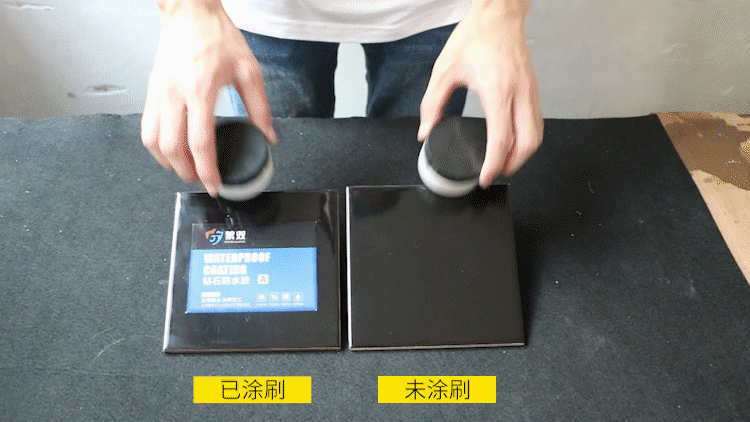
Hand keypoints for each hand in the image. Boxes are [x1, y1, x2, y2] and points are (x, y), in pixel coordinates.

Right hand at [141, 0, 275, 195]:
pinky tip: (172, 150)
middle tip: (201, 180)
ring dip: (168, 162)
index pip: (200, 142)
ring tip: (186, 169)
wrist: (190, 13)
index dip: (207, 170)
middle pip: (171, 148)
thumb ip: (259, 107)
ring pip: (152, 141)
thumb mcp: (248, 70)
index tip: (215, 184)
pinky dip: (157, 145)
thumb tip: (268, 135)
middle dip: (186, 172)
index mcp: (200, 90)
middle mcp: (174, 94)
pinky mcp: (151, 91)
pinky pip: (147, 127)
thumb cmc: (216, 36)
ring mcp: (158, 93)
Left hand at [419, 0, 542, 186]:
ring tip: (504, 162)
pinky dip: (527, 138)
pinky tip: (513, 142)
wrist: (498, 14)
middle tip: (495, 173)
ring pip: (537, 134)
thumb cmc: (475, 36)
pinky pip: (537, 121)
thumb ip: (433, 103)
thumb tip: (426, 130)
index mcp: (497, 90)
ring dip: (523, 154)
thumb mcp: (445, 70)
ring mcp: (530, 91)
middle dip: (513, 164)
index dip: (494, 164)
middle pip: (528, 143)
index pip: (502, 138)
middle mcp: (519, 93)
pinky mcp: (532, 89)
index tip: (485, 177)